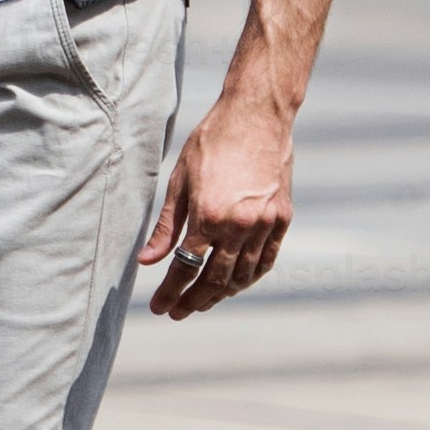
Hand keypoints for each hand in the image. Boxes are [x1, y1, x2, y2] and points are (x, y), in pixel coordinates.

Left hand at [141, 101, 293, 319]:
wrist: (257, 116)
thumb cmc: (212, 143)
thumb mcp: (180, 181)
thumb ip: (166, 226)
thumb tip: (148, 261)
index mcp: (208, 216)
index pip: (185, 268)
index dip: (169, 292)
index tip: (158, 307)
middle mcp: (238, 226)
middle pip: (214, 280)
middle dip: (193, 301)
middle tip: (177, 312)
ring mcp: (264, 224)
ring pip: (242, 276)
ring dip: (221, 294)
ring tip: (203, 300)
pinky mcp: (282, 218)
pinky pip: (266, 260)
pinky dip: (250, 277)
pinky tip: (236, 283)